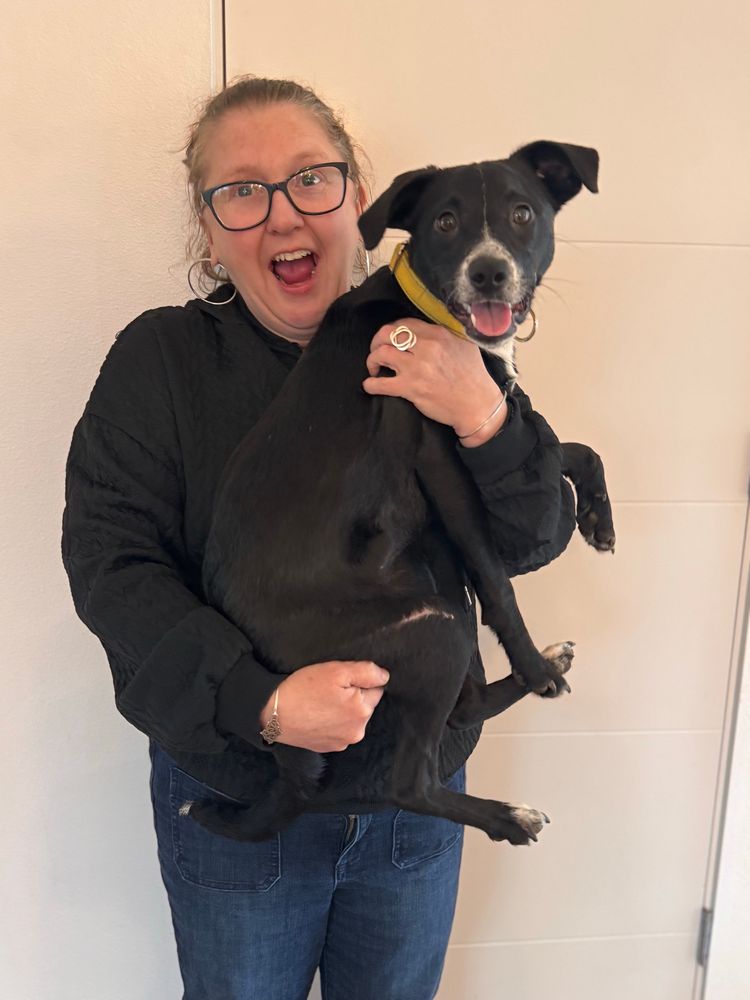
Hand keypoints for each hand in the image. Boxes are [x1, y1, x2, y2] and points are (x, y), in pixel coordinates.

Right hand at [260, 660, 389, 751]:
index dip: (358, 680)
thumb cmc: (303, 689)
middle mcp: (357, 731)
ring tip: (320, 703)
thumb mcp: (337, 671)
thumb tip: (385, 677)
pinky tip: (316, 715)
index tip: (340, 680)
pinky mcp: (329, 747)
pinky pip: (338, 729)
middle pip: (364, 705)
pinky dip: (331, 722)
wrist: (273, 714)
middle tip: (328, 690)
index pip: (375, 689)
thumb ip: (367, 672)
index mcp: (363, 711)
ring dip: (342, 710)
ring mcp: (343, 742)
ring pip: (351, 718)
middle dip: (352, 696)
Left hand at [362, 318, 508, 445]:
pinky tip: (370, 385)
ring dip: (372, 361)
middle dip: (376, 341)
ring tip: (374, 368)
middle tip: (376, 351)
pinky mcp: (411, 388)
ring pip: (381, 354)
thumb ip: (445, 334)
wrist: (477, 405)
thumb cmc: (473, 376)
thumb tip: (428, 331)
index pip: (404, 323)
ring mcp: (417, 368)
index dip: (391, 330)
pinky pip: (381, 384)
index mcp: (437, 334)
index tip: (389, 339)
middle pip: (387, 334)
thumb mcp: (464, 345)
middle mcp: (426, 347)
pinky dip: (370, 384)